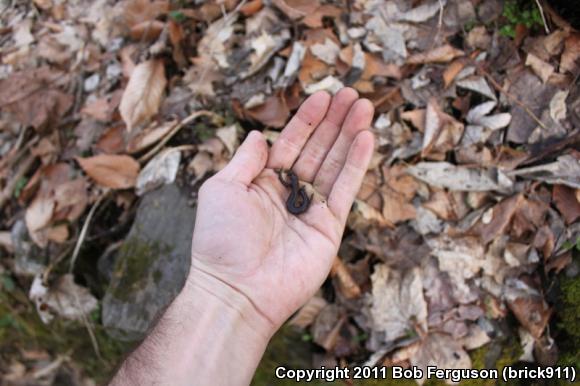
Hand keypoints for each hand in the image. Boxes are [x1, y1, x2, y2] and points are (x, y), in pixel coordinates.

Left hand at [189, 88, 374, 331]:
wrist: (236, 288)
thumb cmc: (220, 239)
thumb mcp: (222, 188)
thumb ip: (245, 160)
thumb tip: (259, 134)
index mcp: (262, 182)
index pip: (290, 143)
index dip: (306, 120)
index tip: (322, 96)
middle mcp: (288, 193)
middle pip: (317, 149)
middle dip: (334, 122)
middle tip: (351, 94)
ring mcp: (310, 210)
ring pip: (334, 164)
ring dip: (350, 135)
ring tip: (363, 107)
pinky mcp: (329, 228)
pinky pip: (345, 190)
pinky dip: (356, 164)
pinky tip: (366, 138)